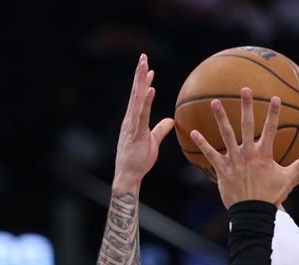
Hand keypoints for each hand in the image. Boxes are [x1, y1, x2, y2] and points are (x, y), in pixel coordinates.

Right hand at [113, 54, 174, 193]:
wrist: (128, 175)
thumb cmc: (139, 160)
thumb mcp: (152, 141)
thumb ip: (160, 129)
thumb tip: (170, 120)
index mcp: (134, 120)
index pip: (139, 97)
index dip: (143, 81)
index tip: (148, 67)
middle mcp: (130, 118)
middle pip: (136, 92)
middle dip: (139, 74)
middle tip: (143, 57)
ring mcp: (132, 124)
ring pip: (137, 99)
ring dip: (141, 82)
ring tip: (145, 66)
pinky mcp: (137, 132)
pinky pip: (142, 114)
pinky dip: (146, 101)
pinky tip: (150, 89)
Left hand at [190, 88, 298, 207]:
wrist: (252, 212)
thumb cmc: (271, 196)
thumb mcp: (289, 180)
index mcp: (264, 154)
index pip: (271, 129)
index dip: (274, 113)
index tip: (275, 98)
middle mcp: (248, 153)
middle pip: (247, 125)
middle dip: (246, 106)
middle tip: (245, 89)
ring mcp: (234, 160)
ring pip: (226, 134)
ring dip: (220, 117)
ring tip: (214, 102)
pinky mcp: (222, 169)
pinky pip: (210, 154)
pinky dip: (201, 143)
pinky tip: (192, 132)